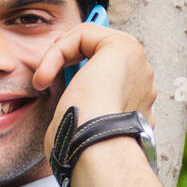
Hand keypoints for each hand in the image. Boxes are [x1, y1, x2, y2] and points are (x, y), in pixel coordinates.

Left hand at [32, 21, 156, 160]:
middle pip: (100, 54)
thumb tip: (67, 108)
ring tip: (42, 79)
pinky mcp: (123, 47)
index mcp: (136, 103)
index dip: (73, 75)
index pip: (103, 74)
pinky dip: (58, 51)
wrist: (95, 151)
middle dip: (67, 60)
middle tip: (43, 79)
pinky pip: (83, 35)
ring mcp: (138, 63)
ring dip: (60, 56)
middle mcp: (143, 81)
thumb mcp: (82, 129)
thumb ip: (82, 110)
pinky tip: (44, 77)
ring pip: (91, 42)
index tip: (50, 91)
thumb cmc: (84, 149)